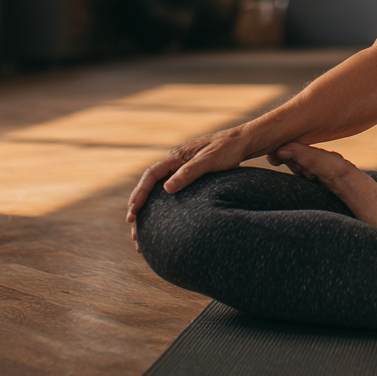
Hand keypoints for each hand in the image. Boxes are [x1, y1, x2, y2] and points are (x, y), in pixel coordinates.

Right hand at [126, 123, 256, 248]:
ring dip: (148, 209)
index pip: (150, 175)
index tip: (132, 213)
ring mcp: (181, 168)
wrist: (243, 141)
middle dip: (138, 206)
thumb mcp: (210, 160)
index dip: (139, 194)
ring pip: (158, 190)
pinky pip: (169, 191)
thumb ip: (189, 172)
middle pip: (149, 185)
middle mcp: (175, 161)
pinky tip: (160, 222)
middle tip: (133, 230)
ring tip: (141, 234)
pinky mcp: (189, 175)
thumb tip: (166, 188)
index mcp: (176, 156)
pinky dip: (162, 206)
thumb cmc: (228, 149)